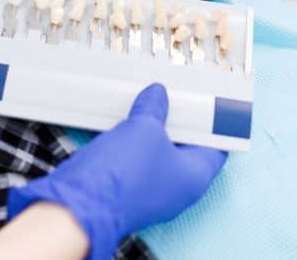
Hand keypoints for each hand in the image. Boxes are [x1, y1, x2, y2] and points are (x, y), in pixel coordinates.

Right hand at [7, 83, 226, 259]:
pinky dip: (133, 144)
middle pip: (185, 149)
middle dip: (177, 123)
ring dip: (151, 132)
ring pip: (158, 155)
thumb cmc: (123, 173)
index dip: (211, 122)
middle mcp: (176, 191)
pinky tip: (125, 122)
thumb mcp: (145, 128)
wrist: (81, 202)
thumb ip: (154, 108)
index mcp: (194, 178)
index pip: (215, 147)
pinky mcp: (127, 192)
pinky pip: (136, 163)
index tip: (206, 103)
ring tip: (146, 104)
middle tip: (172, 98)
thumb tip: (157, 95)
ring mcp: (151, 193)